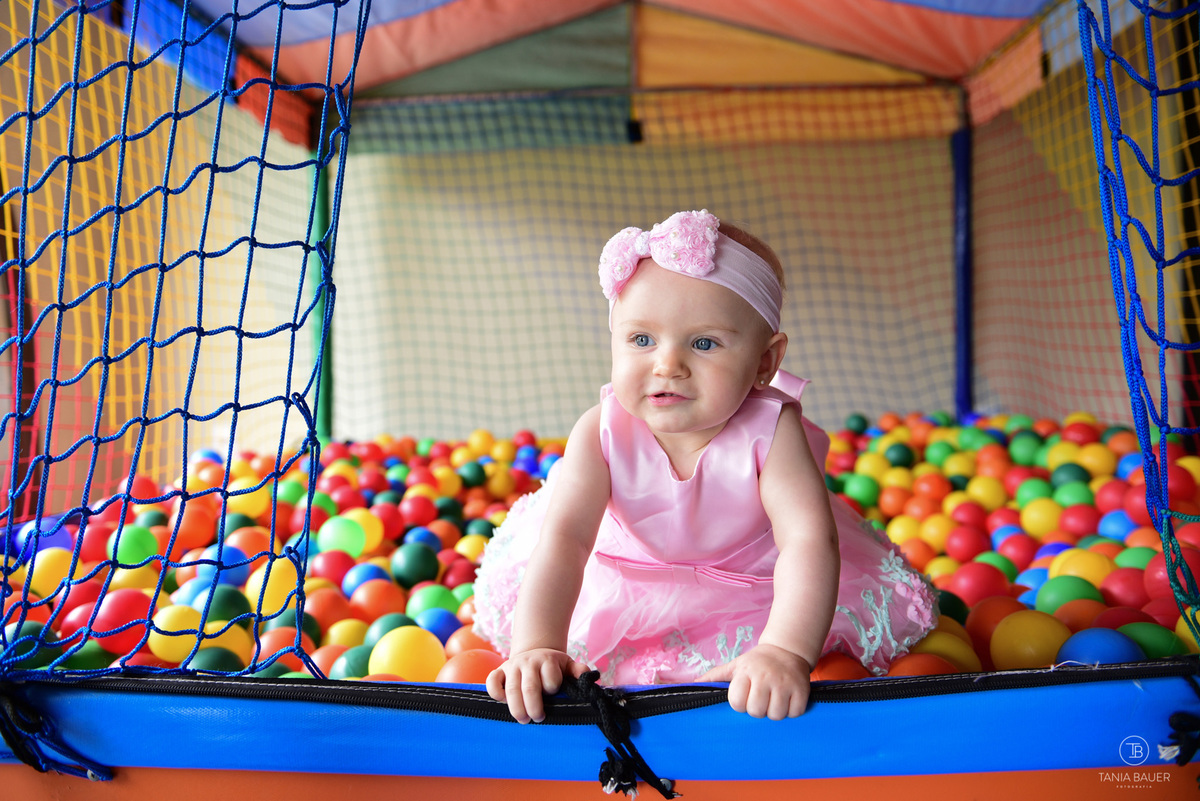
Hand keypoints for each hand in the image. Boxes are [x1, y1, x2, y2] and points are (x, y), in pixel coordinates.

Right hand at [485, 648, 588, 722]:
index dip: (552, 690)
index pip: (550, 679)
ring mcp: (512, 666)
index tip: (554, 697)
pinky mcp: (499, 671)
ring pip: (511, 689)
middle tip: (538, 718)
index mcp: (547, 661)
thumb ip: (578, 670)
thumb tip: (587, 676)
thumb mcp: (568, 665)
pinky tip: (502, 702)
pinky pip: (492, 681)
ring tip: (524, 719)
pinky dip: (495, 693)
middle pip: (530, 688)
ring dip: (517, 708)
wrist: (535, 653)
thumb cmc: (553, 666)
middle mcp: (528, 662)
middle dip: (534, 707)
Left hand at [697, 643, 812, 719]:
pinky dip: (792, 711)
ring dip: (775, 711)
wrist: (787, 650)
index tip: (745, 695)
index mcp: (745, 672)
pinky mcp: (802, 689)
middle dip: (757, 709)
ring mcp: (785, 683)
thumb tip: (692, 684)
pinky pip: (795, 713)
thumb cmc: (756, 662)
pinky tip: (788, 699)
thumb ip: (715, 676)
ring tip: (774, 699)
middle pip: (756, 711)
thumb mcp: (735, 665)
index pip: (736, 702)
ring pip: (776, 715)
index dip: (740, 704)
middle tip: (761, 698)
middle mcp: (765, 676)